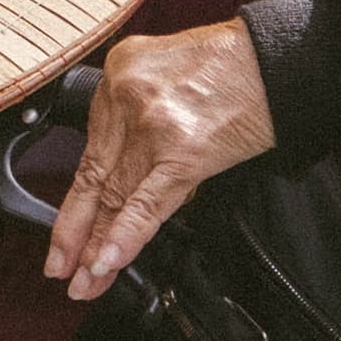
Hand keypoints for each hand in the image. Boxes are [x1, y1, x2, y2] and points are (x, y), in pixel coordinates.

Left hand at [44, 18, 273, 298]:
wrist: (283, 59)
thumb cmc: (237, 62)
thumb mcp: (166, 67)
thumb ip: (137, 107)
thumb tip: (125, 159)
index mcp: (120, 72)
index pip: (92, 148)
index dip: (78, 194)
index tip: (69, 224)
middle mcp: (127, 96)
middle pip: (95, 177)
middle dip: (73, 230)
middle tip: (57, 267)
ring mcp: (152, 125)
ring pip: (115, 197)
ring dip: (96, 247)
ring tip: (84, 281)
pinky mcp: (183, 151)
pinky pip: (146, 204)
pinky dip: (125, 237)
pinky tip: (108, 262)